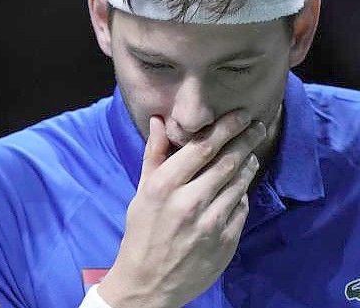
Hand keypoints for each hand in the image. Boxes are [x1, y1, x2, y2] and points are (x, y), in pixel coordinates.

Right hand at [97, 112, 264, 307]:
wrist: (149, 283)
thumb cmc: (142, 232)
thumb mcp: (142, 192)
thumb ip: (154, 155)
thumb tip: (160, 120)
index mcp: (164, 187)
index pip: (201, 148)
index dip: (225, 127)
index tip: (239, 115)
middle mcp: (189, 202)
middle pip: (227, 161)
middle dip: (245, 139)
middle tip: (256, 125)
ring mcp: (211, 223)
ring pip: (239, 183)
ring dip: (247, 163)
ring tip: (250, 153)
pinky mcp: (227, 241)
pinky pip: (242, 208)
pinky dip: (242, 193)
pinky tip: (238, 187)